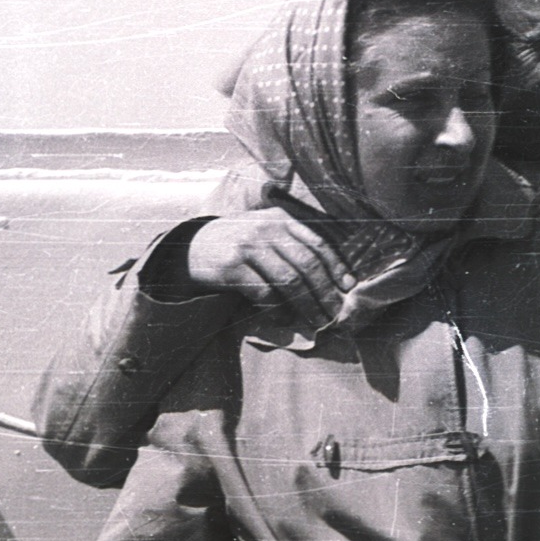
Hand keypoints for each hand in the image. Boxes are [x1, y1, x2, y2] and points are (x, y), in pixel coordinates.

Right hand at [185, 209, 355, 327]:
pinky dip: (277, 311)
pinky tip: (283, 320)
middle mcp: (267, 229)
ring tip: (316, 321)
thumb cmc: (236, 245)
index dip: (336, 266)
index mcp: (281, 219)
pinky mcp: (233, 267)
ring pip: (290, 280)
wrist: (192, 247)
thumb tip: (328, 279)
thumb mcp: (265, 233)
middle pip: (307, 264)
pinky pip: (264, 293)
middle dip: (325, 292)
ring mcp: (249, 247)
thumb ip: (291, 245)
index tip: (348, 287)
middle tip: (334, 314)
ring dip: (307, 305)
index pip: (317, 243)